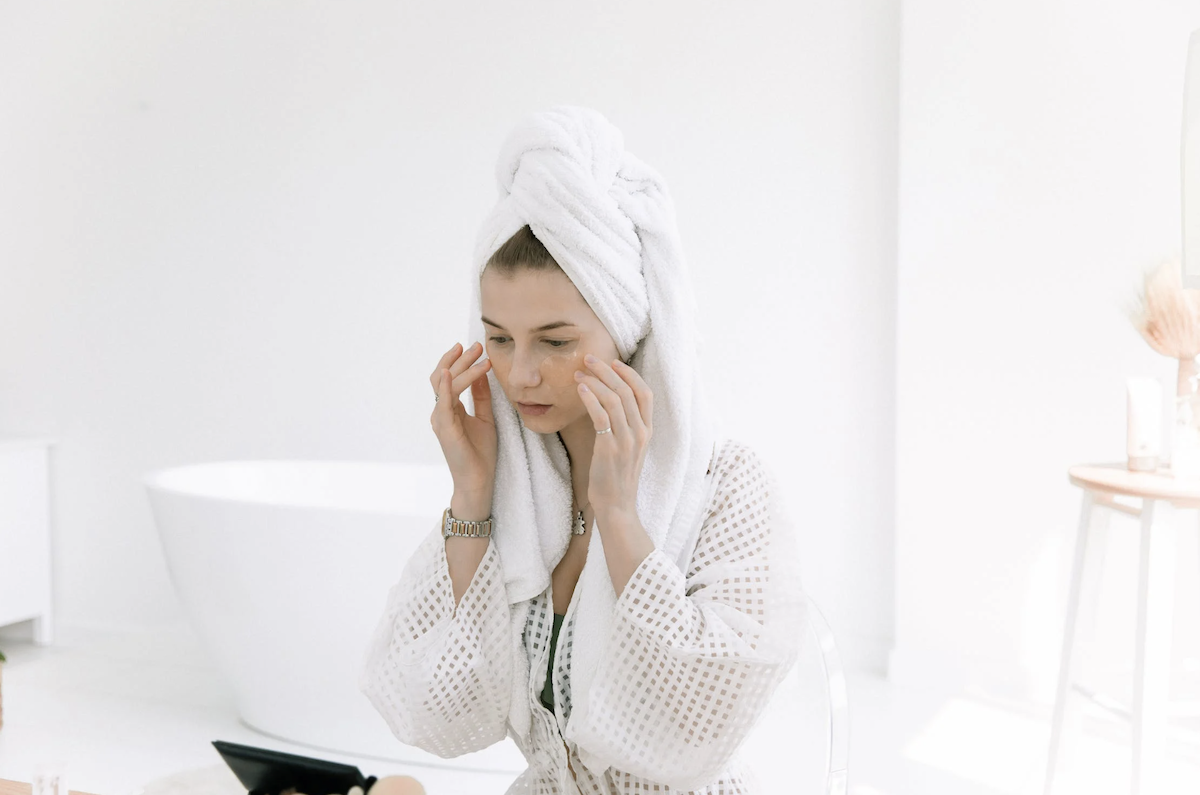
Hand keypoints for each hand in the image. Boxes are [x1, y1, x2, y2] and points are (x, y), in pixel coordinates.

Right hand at [430, 341, 496, 495]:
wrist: (478, 480)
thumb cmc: (481, 453)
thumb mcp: (485, 418)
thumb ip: (481, 397)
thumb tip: (483, 373)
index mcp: (449, 409)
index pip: (448, 378)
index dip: (458, 361)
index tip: (474, 347)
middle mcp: (441, 412)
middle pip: (443, 376)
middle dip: (460, 358)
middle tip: (477, 345)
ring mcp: (440, 419)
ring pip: (444, 385)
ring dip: (461, 367)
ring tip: (478, 354)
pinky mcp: (444, 428)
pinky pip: (442, 403)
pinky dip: (445, 386)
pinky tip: (449, 373)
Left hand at [574, 355, 652, 516]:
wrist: (617, 506)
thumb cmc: (617, 477)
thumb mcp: (628, 448)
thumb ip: (624, 426)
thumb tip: (608, 402)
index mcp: (647, 431)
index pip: (645, 393)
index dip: (630, 374)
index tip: (613, 363)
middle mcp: (640, 433)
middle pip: (627, 391)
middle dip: (607, 371)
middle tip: (589, 359)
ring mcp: (627, 440)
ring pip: (614, 399)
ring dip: (595, 382)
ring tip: (579, 374)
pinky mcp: (610, 448)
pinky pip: (601, 416)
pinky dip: (590, 398)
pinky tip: (580, 390)